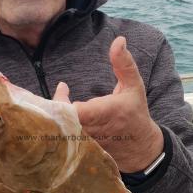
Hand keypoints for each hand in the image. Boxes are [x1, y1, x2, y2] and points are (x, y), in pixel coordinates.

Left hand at [53, 36, 163, 171]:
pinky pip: (63, 143)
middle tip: (53, 97)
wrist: (141, 148)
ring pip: (61, 134)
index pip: (77, 111)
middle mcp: (96, 130)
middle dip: (53, 109)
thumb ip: (124, 63)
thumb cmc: (136, 112)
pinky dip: (57, 131)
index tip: (63, 88)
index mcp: (108, 112)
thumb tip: (119, 40)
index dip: (63, 101)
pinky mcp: (83, 152)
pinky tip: (54, 120)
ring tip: (50, 106)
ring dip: (52, 119)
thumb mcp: (134, 86)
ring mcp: (88, 144)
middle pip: (63, 122)